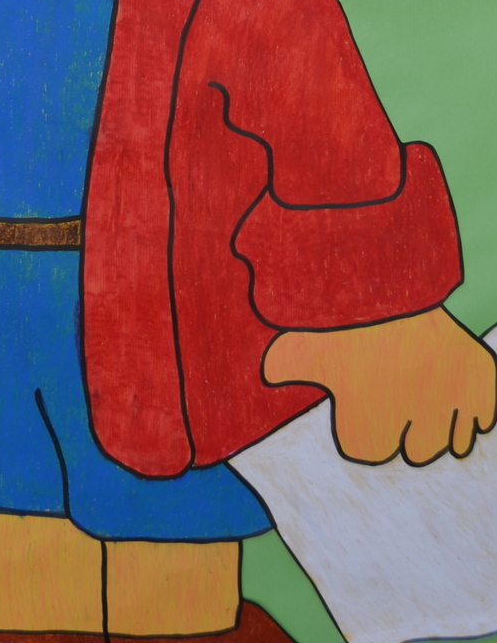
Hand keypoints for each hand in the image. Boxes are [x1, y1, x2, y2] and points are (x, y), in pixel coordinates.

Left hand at [264, 306, 496, 463]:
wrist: (393, 288)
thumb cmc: (346, 321)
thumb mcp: (306, 344)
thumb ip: (287, 363)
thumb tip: (266, 371)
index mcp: (368, 435)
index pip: (370, 450)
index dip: (365, 421)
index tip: (363, 396)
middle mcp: (414, 434)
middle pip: (418, 452)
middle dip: (408, 426)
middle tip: (399, 388)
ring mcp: (452, 413)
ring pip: (453, 442)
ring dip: (443, 422)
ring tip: (429, 392)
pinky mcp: (481, 389)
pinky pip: (485, 417)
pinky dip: (477, 408)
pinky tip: (459, 390)